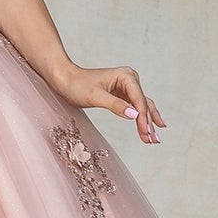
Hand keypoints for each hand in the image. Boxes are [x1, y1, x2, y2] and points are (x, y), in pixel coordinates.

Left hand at [50, 61, 165, 144]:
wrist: (64, 79)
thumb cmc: (76, 85)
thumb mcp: (95, 96)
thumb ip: (115, 105)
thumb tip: (135, 115)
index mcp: (126, 76)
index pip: (139, 100)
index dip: (144, 118)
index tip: (147, 133)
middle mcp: (129, 78)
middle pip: (143, 104)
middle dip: (148, 123)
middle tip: (153, 141)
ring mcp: (126, 86)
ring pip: (141, 106)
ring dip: (147, 122)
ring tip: (153, 139)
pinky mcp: (121, 93)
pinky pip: (134, 107)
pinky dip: (140, 118)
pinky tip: (149, 127)